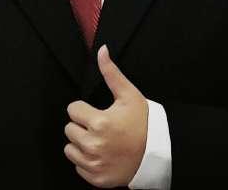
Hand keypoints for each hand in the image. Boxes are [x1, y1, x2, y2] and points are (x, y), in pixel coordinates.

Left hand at [64, 44, 148, 187]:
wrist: (158, 153)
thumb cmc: (143, 123)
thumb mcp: (128, 95)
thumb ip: (111, 72)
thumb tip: (101, 50)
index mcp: (99, 122)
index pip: (72, 110)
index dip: (84, 109)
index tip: (95, 112)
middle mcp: (94, 145)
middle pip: (69, 129)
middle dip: (82, 126)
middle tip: (99, 126)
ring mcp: (94, 163)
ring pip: (70, 149)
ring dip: (81, 144)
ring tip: (99, 140)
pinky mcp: (96, 178)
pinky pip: (78, 166)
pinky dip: (86, 161)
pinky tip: (102, 154)